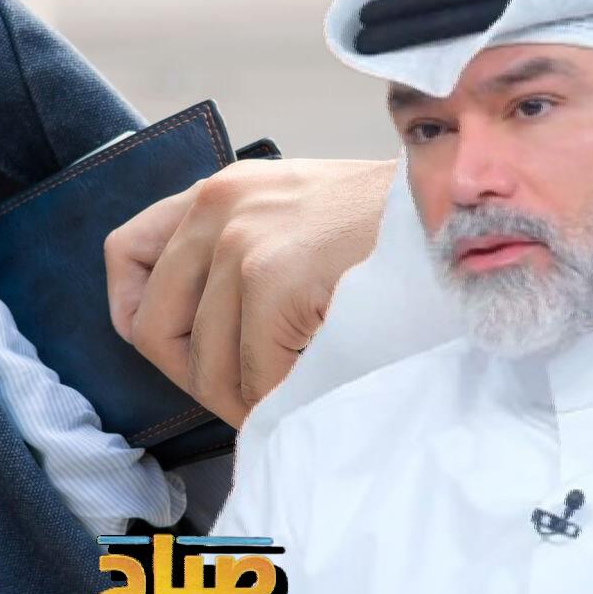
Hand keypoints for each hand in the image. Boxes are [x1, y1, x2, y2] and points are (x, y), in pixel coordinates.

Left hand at [104, 158, 393, 425]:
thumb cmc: (396, 236)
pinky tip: (319, 383)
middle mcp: (220, 207)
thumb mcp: (301, 222)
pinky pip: (253, 379)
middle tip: (251, 392)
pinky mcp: (274, 278)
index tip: (175, 350)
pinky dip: (284, 401)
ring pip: (206, 368)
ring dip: (250, 398)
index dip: (136, 315)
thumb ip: (241, 257)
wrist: (468, 220)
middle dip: (198, 377)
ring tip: (298, 389)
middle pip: (153, 327)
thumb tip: (196, 343)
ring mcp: (244, 241)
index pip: (124, 253)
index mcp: (223, 192)